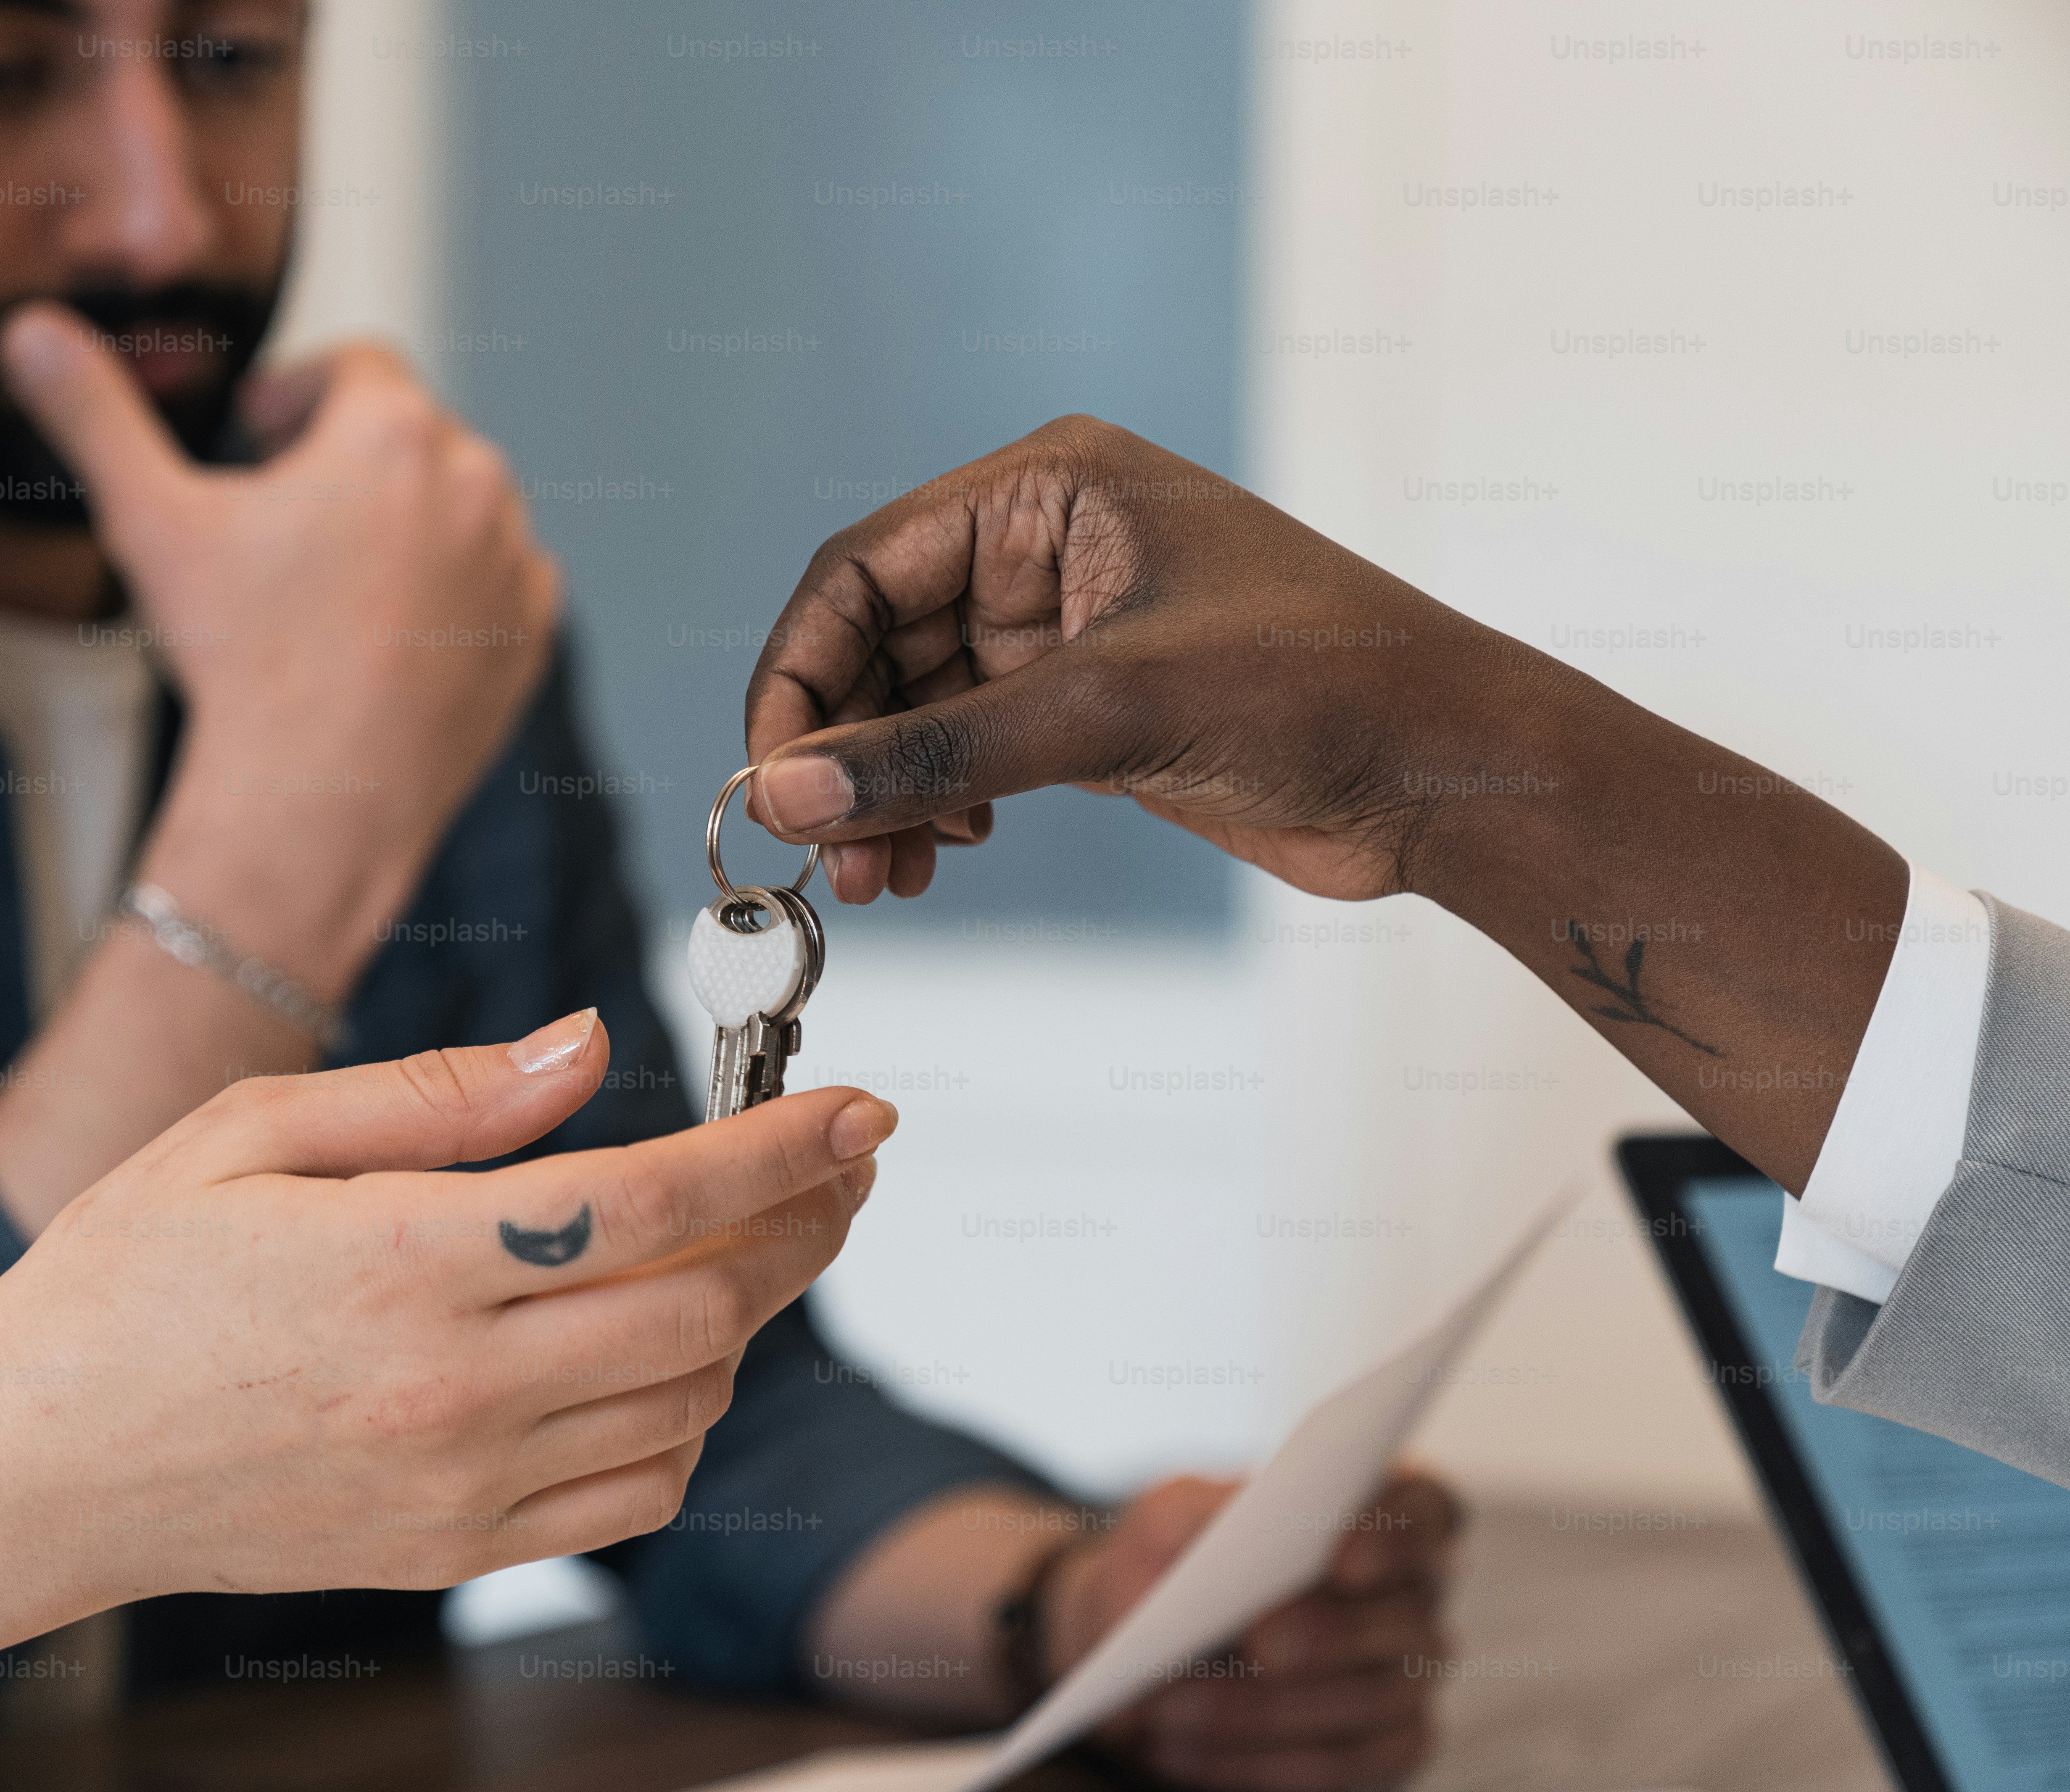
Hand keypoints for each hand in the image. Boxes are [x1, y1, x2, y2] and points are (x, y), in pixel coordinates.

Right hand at [0, 307, 561, 994]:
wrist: (316, 802)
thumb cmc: (238, 659)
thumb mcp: (150, 520)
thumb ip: (94, 414)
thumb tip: (29, 331)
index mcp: (396, 432)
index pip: (358, 365)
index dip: (298, 393)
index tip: (256, 440)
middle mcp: (478, 483)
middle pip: (408, 437)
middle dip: (346, 463)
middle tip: (280, 523)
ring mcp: (514, 563)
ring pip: (455, 509)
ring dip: (402, 524)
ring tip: (328, 582)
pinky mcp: (528, 637)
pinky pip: (493, 585)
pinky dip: (447, 594)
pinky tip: (382, 635)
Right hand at [0, 1007, 892, 1595]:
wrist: (33, 1468)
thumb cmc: (127, 1278)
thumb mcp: (249, 1131)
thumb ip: (438, 1095)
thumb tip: (591, 1048)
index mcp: (404, 1260)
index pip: (653, 1199)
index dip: (781, 1151)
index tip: (861, 1109)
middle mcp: (453, 1384)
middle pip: (707, 1307)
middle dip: (804, 1226)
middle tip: (836, 1165)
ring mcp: (462, 1484)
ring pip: (689, 1402)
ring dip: (747, 1316)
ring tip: (743, 1242)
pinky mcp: (457, 1552)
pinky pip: (636, 1493)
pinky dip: (686, 1420)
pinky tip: (663, 1354)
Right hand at [740, 414, 1566, 906]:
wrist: (1444, 771)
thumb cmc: (1320, 688)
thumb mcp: (1109, 710)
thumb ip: (940, 752)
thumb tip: (790, 791)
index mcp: (1047, 490)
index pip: (863, 567)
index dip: (802, 672)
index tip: (773, 774)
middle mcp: (1041, 547)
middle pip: (877, 643)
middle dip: (842, 750)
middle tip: (829, 851)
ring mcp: (1062, 633)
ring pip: (915, 709)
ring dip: (881, 794)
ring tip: (881, 876)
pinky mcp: (1085, 710)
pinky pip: (966, 753)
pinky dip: (934, 807)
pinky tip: (938, 856)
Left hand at [1064, 1468, 1460, 1791]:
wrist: (1147, 1641)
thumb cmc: (1176, 1561)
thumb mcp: (1172, 1516)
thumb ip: (1200, 1513)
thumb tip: (1234, 1531)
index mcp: (1384, 1514)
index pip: (1425, 1513)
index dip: (1397, 1537)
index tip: (1345, 1560)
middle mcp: (1415, 1595)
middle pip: (1402, 1617)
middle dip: (1328, 1635)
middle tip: (1261, 1647)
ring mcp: (1411, 1677)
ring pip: (1366, 1700)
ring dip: (1264, 1709)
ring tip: (1172, 1709)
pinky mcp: (1387, 1749)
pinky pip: (1340, 1766)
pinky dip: (1257, 1762)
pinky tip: (1186, 1752)